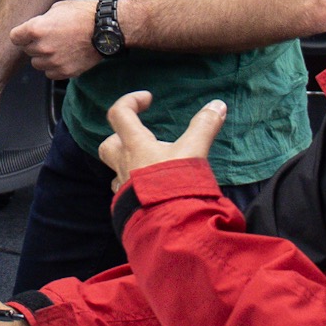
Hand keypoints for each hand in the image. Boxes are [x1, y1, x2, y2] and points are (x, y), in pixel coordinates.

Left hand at [10, 0, 99, 77]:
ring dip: (44, 57)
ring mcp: (53, 61)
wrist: (105, 28)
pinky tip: (65, 56)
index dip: (21, 34)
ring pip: (37, 64)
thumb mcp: (57, 8)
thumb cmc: (83, 14)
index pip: (15, 37)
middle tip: (51, 37)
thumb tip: (34, 29)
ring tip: (59, 47)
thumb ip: (41, 21)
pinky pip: (50, 73)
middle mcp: (42, 47)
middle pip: (27, 50)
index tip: (27, 34)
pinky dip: (55, 67)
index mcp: (36, 29)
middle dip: (35, 44)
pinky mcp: (65, 72)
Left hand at [97, 90, 227, 194]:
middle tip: (142, 137)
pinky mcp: (128, 207)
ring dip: (129, 164)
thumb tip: (218, 104)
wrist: (167, 226)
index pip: (119, 114)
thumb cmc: (175, 184)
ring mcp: (124, 188)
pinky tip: (152, 189)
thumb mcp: (193, 151)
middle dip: (120, 137)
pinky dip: (137, 186)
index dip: (130, 101)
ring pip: (117, 170)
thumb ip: (204, 126)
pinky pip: (127, 192)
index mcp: (135, 146)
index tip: (148, 99)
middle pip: (108, 145)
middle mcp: (124, 165)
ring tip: (151, 165)